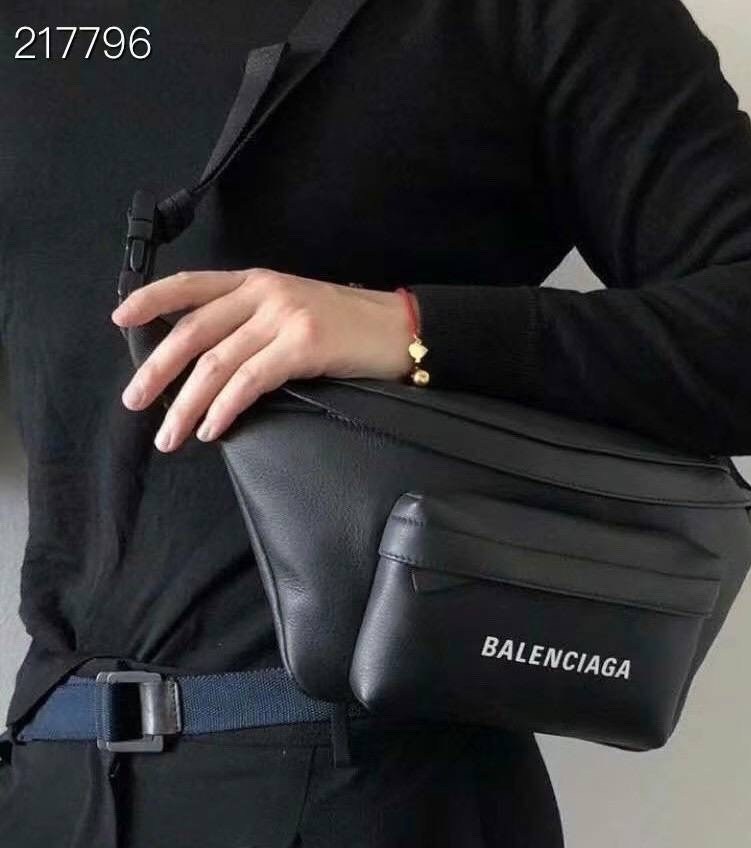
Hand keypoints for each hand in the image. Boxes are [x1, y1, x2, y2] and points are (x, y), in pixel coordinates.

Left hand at [111, 268, 417, 450]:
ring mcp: (283, 318)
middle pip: (194, 331)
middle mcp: (265, 294)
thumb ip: (255, 323)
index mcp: (258, 282)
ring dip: (186, 404)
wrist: (400, 328)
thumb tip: (213, 364)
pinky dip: (224, 408)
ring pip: (216, 363)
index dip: (153, 300)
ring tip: (169, 434)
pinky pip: (249, 381)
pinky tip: (211, 428)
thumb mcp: (296, 309)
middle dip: (158, 369)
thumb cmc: (350, 327)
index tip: (121, 318)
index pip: (193, 286)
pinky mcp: (302, 346)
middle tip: (135, 400)